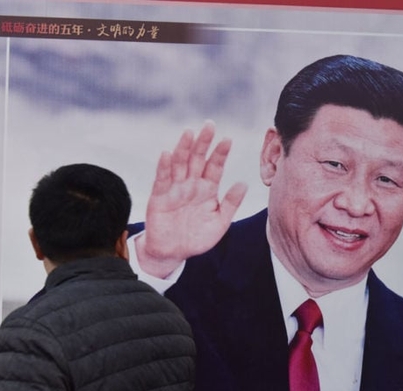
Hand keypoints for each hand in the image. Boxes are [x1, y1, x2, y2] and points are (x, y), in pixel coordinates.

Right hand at [136, 121, 247, 277]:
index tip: (228, 139)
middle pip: (197, 159)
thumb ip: (230, 203)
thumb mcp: (219, 222)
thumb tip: (243, 183)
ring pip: (179, 164)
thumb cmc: (197, 237)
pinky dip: (164, 167)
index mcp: (207, 189)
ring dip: (183, 148)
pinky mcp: (159, 197)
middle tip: (209, 125)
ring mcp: (175, 189)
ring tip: (189, 133)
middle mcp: (191, 184)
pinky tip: (167, 154)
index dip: (220, 153)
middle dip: (203, 142)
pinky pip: (162, 180)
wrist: (174, 253)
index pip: (215, 166)